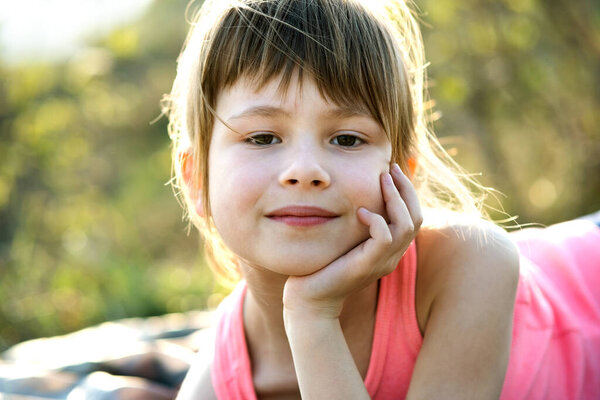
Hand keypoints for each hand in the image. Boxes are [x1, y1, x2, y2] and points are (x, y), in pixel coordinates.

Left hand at [282, 163, 422, 319]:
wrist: (309, 300)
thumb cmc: (322, 266)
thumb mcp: (344, 239)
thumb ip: (356, 223)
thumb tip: (356, 195)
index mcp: (389, 250)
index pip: (412, 217)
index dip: (406, 192)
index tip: (391, 170)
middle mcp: (391, 257)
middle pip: (416, 218)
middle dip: (406, 189)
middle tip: (390, 168)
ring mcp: (381, 263)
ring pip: (406, 226)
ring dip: (395, 198)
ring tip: (381, 180)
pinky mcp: (367, 266)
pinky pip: (385, 238)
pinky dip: (377, 221)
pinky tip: (360, 211)